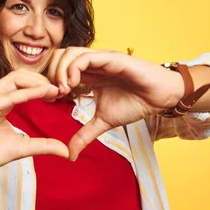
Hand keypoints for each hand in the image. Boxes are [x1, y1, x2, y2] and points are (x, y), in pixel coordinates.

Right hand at [0, 69, 69, 178]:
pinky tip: (43, 93)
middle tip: (61, 89)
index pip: (23, 83)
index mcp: (1, 101)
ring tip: (55, 90)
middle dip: (42, 79)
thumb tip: (66, 151)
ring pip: (15, 79)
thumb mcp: (22, 148)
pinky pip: (9, 96)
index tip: (60, 94)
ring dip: (37, 82)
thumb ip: (43, 145)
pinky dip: (28, 92)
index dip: (42, 85)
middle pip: (21, 75)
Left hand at [47, 47, 183, 159]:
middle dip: (50, 74)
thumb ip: (85, 135)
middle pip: (59, 56)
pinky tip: (73, 85)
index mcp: (88, 75)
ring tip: (63, 90)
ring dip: (60, 71)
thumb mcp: (103, 122)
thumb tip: (70, 155)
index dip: (49, 81)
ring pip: (69, 53)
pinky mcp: (111, 58)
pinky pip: (86, 57)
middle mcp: (92, 64)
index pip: (59, 68)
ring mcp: (100, 59)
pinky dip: (73, 69)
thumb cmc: (135, 104)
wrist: (160, 98)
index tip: (50, 99)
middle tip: (54, 94)